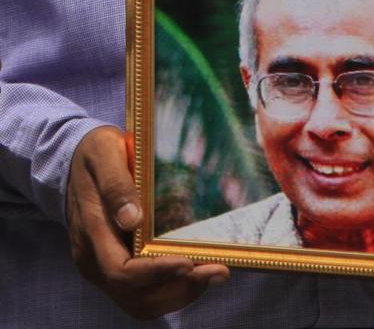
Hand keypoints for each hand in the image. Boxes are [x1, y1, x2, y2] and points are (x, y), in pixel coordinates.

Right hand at [66, 126, 229, 319]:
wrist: (73, 162)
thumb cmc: (94, 154)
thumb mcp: (103, 155)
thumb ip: (116, 185)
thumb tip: (132, 218)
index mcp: (91, 234)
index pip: (121, 271)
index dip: (156, 272)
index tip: (188, 263)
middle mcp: (95, 261)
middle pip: (136, 298)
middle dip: (179, 290)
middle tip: (217, 271)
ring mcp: (106, 267)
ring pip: (144, 302)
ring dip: (182, 293)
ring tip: (215, 272)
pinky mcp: (119, 266)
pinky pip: (146, 291)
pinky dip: (175, 287)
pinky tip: (200, 270)